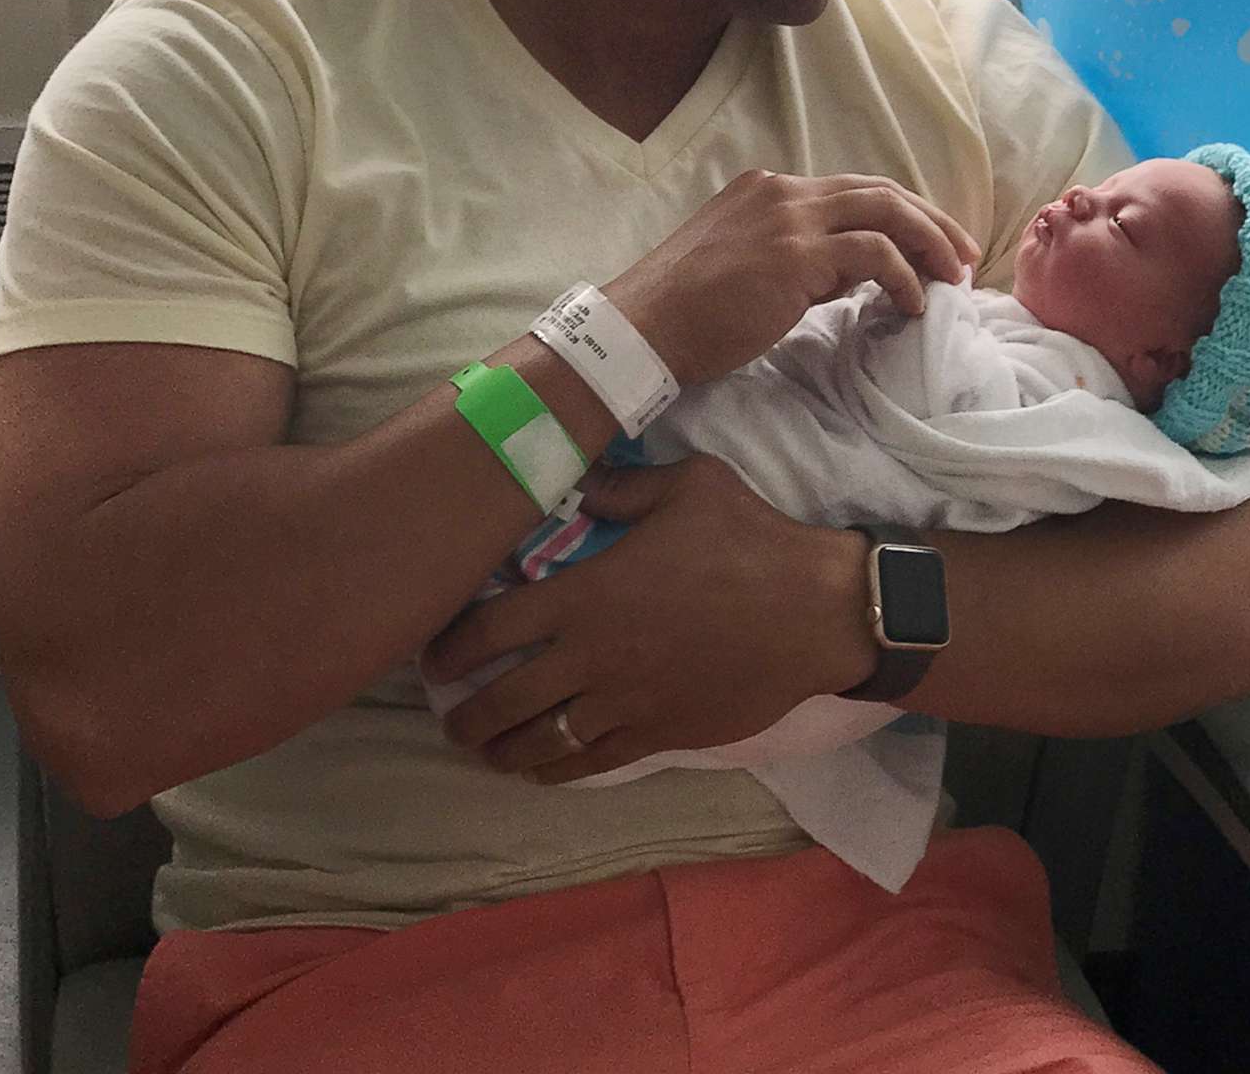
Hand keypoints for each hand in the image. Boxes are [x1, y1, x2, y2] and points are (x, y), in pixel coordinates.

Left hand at [422, 456, 877, 783]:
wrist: (815, 612)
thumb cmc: (750, 539)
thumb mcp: (687, 486)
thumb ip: (621, 486)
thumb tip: (579, 477)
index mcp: (587, 593)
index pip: (493, 628)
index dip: (453, 648)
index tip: (434, 659)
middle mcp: (593, 656)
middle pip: (506, 699)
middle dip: (468, 716)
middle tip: (450, 720)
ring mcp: (626, 701)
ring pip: (544, 741)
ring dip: (505, 751)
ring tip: (485, 753)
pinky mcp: (660, 733)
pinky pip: (593, 762)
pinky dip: (558, 771)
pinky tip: (540, 771)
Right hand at [604, 170, 981, 386]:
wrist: (642, 329)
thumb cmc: (686, 314)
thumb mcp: (747, 270)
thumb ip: (800, 262)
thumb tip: (854, 276)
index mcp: (767, 191)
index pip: (852, 191)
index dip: (900, 215)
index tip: (929, 246)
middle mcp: (782, 192)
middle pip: (879, 190)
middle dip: (930, 220)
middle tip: (962, 256)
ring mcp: (789, 218)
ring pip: (885, 210)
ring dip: (929, 243)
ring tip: (952, 280)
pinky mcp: (796, 254)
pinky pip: (874, 253)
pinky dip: (904, 276)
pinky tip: (912, 304)